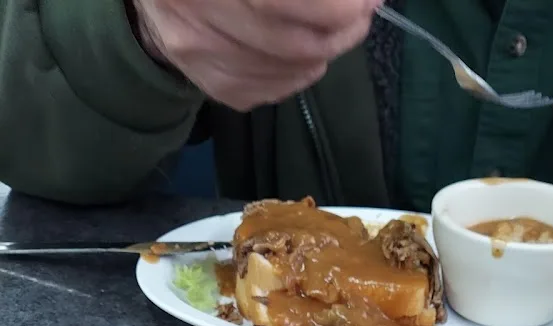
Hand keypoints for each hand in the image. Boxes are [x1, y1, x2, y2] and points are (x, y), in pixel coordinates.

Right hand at [131, 0, 379, 109]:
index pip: (274, 2)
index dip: (331, 6)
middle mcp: (190, 10)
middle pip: (291, 42)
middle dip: (341, 30)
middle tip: (361, 13)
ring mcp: (198, 55)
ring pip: (288, 69)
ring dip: (325, 51)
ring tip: (335, 27)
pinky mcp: (211, 85)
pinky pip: (274, 89)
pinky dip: (300, 72)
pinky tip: (304, 51)